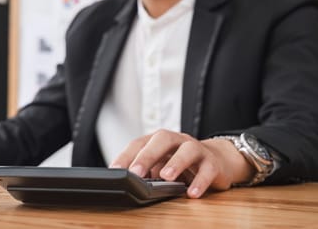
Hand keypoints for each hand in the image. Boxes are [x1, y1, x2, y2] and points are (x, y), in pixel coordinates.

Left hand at [110, 129, 254, 197]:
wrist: (217, 160)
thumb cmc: (182, 163)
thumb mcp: (161, 164)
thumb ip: (147, 170)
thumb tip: (129, 181)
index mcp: (159, 140)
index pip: (140, 143)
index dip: (126, 155)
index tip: (115, 169)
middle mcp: (177, 140)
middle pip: (162, 140)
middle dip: (147, 155)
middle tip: (136, 172)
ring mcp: (196, 149)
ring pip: (187, 150)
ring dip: (176, 163)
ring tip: (166, 177)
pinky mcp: (212, 163)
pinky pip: (207, 170)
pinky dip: (200, 181)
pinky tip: (191, 193)